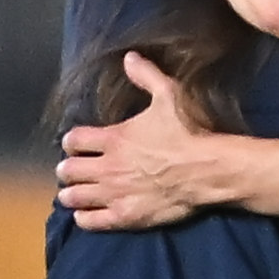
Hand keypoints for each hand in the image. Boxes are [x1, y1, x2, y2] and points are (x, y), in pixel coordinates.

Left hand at [57, 59, 243, 230]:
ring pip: (73, 196)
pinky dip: (84, 217)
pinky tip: (88, 213)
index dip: (72, 142)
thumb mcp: (171, 96)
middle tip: (76, 170)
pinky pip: (90, 221)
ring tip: (76, 193)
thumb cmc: (191, 134)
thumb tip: (129, 57)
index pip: (73, 140)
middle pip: (68, 170)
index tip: (79, 144)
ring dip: (72, 194)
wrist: (210, 170)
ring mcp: (114, 193)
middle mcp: (107, 166)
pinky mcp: (126, 215)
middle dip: (69, 169)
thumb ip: (147, 76)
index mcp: (113, 138)